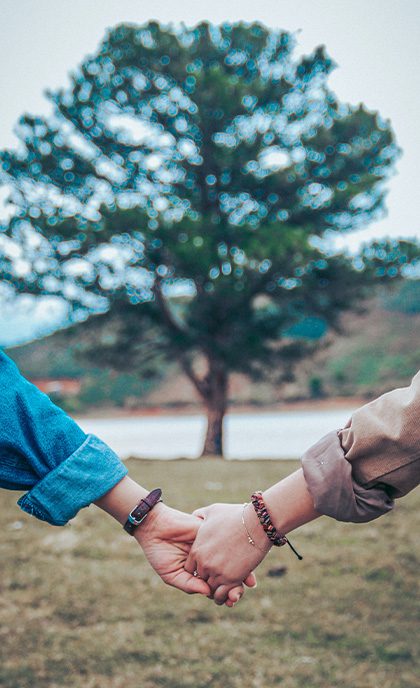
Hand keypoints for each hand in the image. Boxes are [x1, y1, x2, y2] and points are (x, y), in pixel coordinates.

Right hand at [134, 502, 248, 605]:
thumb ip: (189, 584)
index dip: (224, 594)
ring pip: (230, 559)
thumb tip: (208, 593)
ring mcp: (212, 546)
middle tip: (238, 595)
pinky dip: (236, 553)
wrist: (155, 527)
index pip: (215, 584)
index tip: (231, 602)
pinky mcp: (212, 533)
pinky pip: (227, 543)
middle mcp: (208, 558)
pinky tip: (241, 563)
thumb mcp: (172, 574)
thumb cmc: (159, 552)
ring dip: (240, 571)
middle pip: (226, 574)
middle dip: (235, 585)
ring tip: (245, 584)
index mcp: (199, 570)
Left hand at [184, 502, 270, 604]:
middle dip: (208, 579)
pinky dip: (225, 597)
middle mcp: (204, 563)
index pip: (190, 568)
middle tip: (217, 579)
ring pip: (210, 590)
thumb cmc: (235, 515)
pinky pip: (222, 595)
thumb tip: (196, 516)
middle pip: (200, 579)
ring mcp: (217, 572)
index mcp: (197, 549)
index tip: (208, 567)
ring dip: (216, 591)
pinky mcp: (231, 579)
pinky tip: (230, 593)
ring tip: (224, 588)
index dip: (198, 569)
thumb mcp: (212, 511)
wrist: (256, 523)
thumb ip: (200, 515)